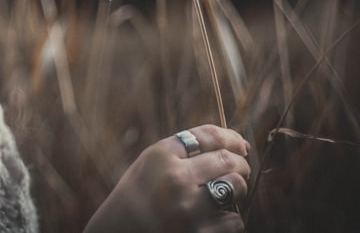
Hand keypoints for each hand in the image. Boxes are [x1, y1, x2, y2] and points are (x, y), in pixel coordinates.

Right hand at [83, 124, 249, 232]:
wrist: (117, 232)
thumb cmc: (137, 196)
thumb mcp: (150, 164)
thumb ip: (182, 152)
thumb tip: (235, 145)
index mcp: (160, 156)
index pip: (208, 136)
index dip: (231, 137)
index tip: (240, 144)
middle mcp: (174, 180)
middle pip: (227, 160)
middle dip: (241, 163)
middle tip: (242, 167)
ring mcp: (186, 209)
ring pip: (235, 187)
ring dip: (238, 187)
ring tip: (231, 190)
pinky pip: (233, 221)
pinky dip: (230, 218)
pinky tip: (217, 217)